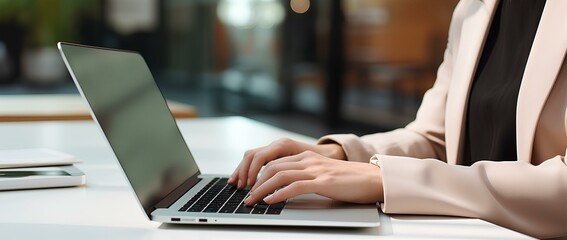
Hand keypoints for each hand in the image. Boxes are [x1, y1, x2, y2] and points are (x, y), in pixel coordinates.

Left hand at [243, 151, 383, 205]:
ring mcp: (315, 170)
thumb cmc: (349, 180)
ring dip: (261, 189)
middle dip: (254, 181)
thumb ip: (304, 176)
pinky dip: (278, 194)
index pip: (274, 162)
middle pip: (272, 167)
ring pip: (279, 175)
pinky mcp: (323, 182)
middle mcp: (308, 160)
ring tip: (251, 200)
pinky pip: (294, 186)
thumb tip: (284, 188)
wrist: (373, 179)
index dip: (257, 173)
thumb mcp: (322, 173)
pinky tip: (270, 201)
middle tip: (244, 195)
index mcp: (306, 156)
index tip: (247, 186)